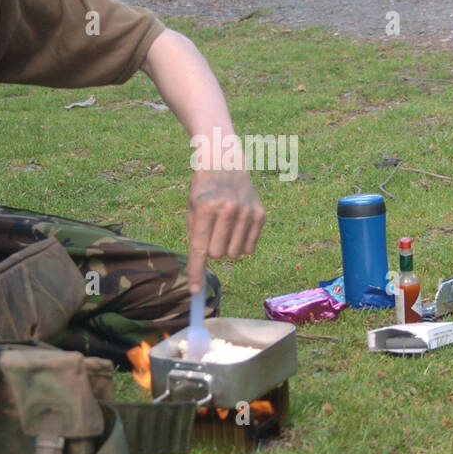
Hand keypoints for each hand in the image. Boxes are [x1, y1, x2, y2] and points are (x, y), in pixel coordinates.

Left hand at [185, 168, 264, 293]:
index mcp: (205, 208)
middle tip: (211, 233)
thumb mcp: (192, 208)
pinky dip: (241, 243)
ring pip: (234, 254)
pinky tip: (238, 227)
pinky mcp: (260, 214)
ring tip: (224, 228)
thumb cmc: (204, 189)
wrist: (227, 162)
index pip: (199, 249)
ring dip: (227, 247)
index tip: (195, 291)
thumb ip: (194, 238)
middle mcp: (228, 210)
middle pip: (217, 255)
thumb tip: (197, 272)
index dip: (196, 272)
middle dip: (212, 250)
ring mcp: (246, 212)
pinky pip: (250, 248)